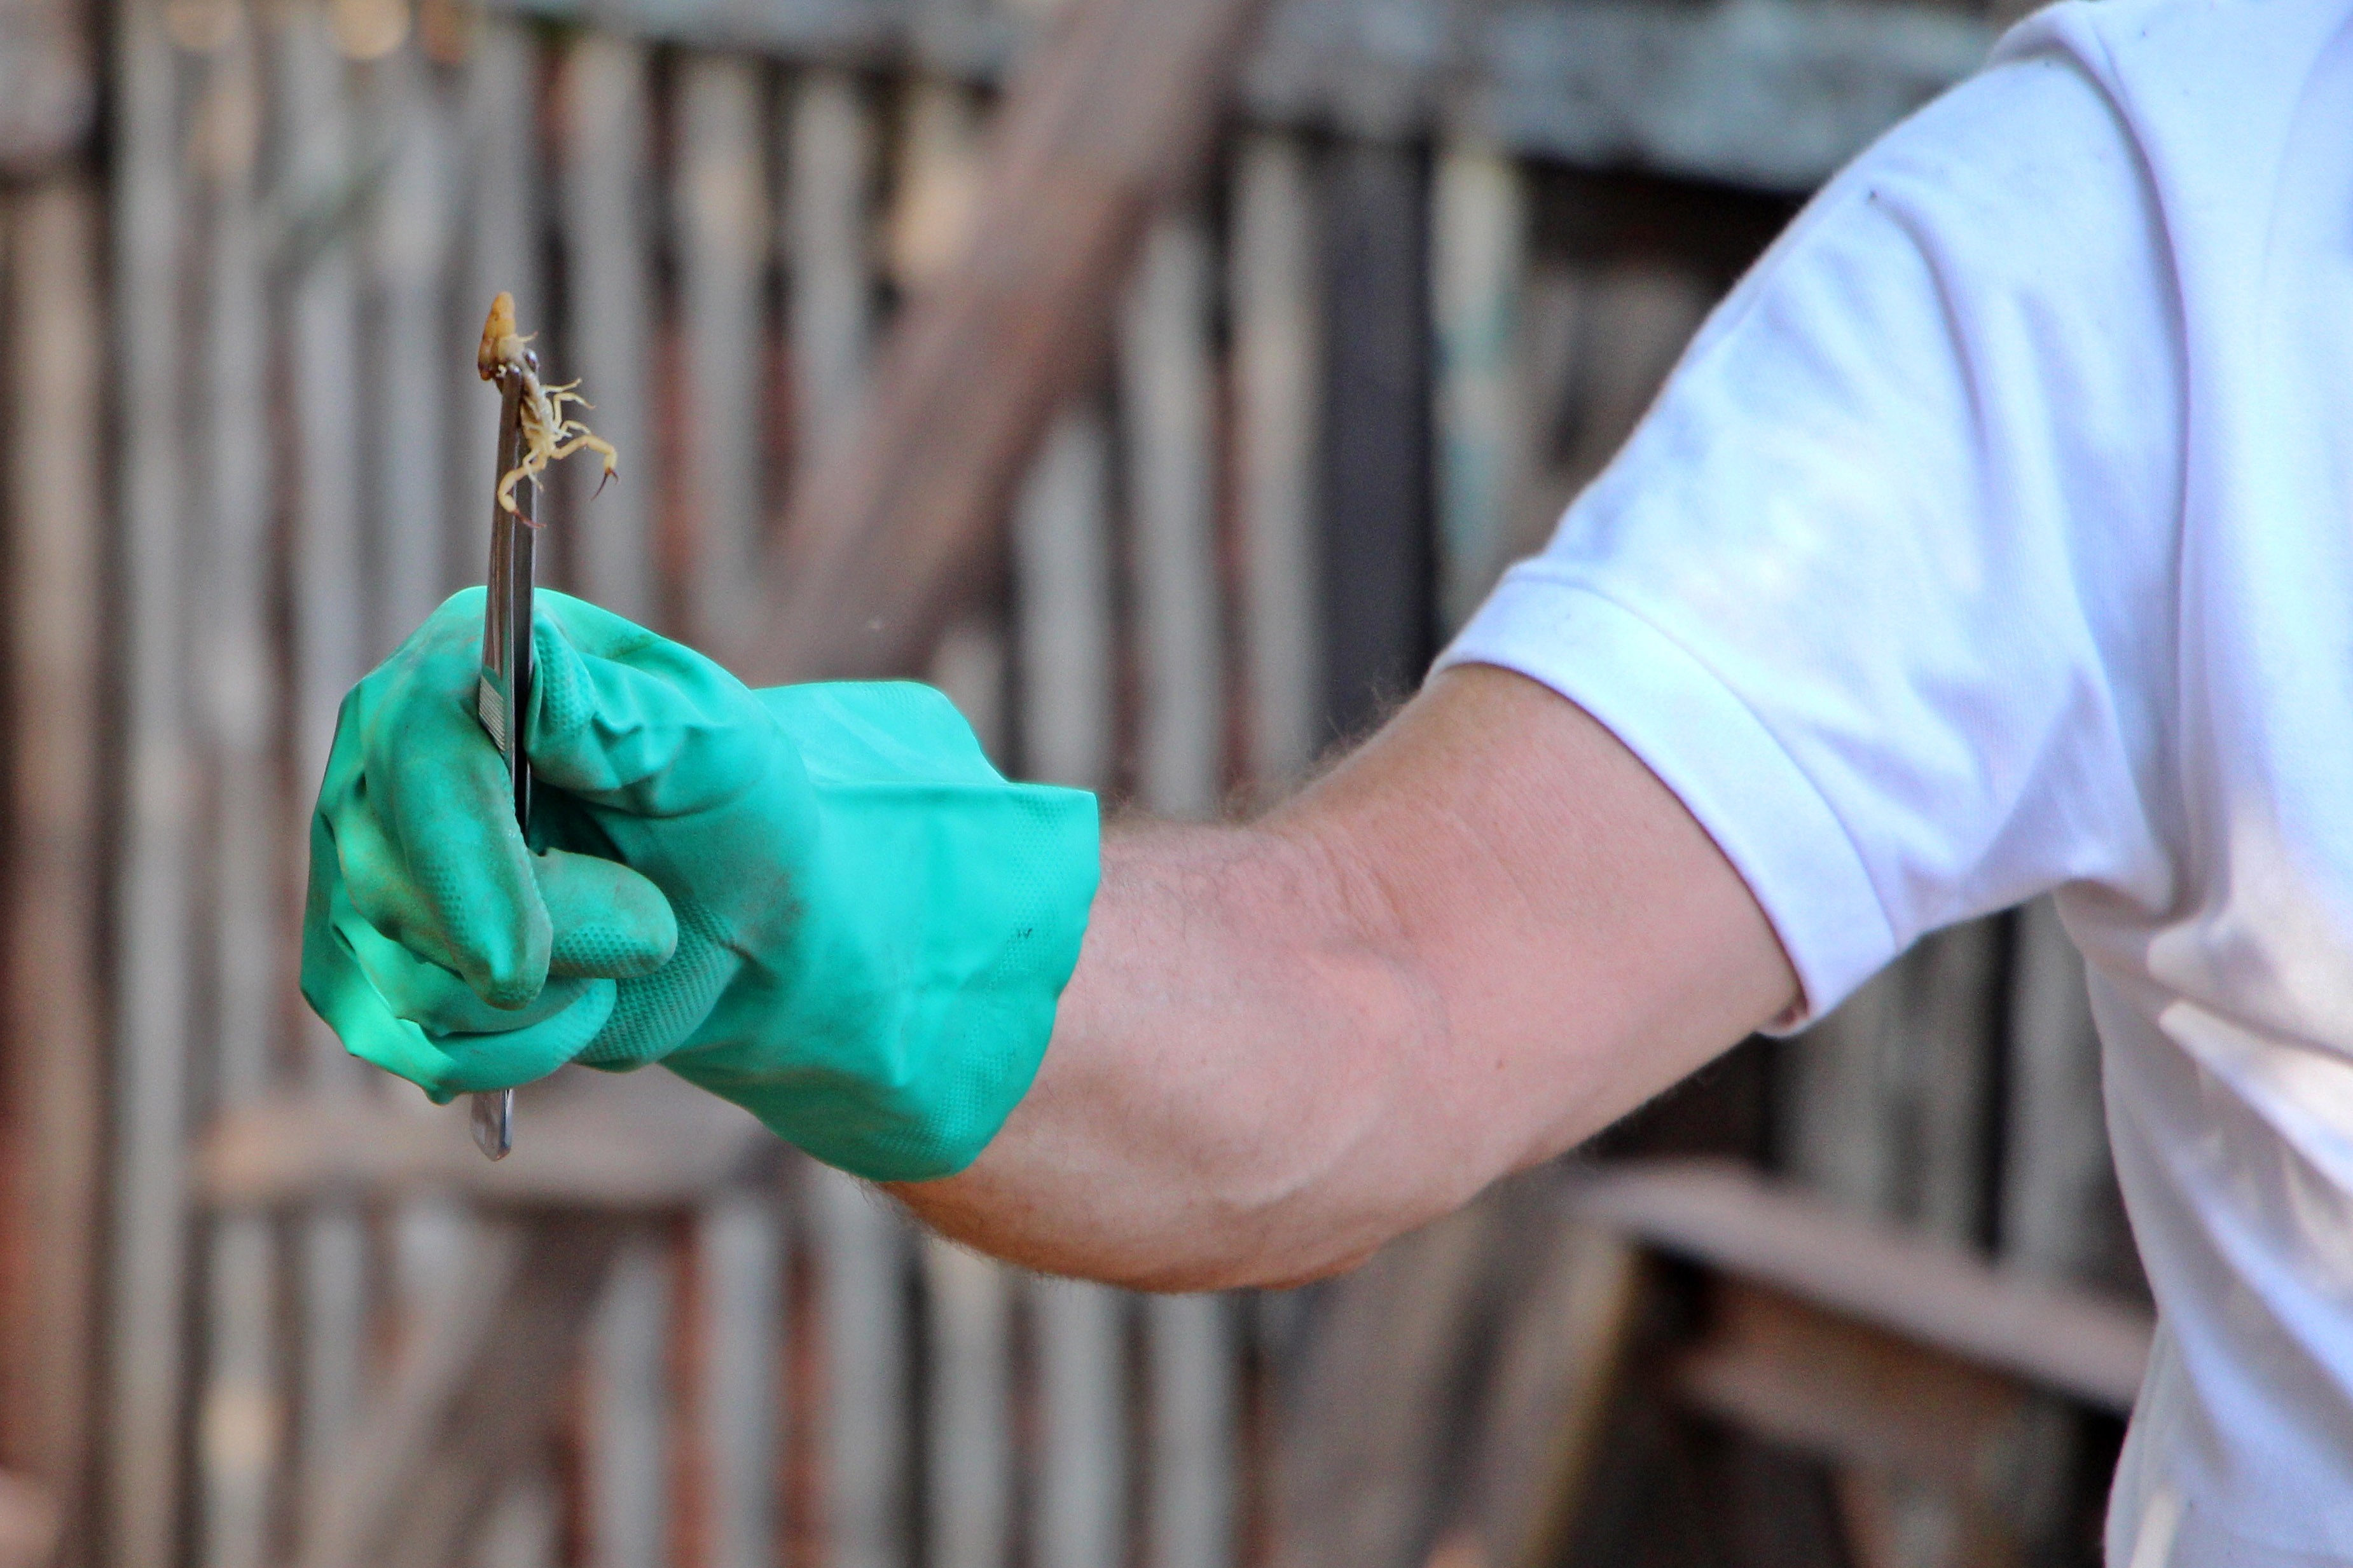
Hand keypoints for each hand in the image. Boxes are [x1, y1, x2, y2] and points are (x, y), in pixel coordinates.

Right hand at [302, 589, 1099, 1180]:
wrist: (735, 909)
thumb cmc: (730, 804)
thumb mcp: (710, 739)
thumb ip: (616, 707)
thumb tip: (528, 664)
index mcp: (458, 671)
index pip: (417, 757)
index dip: (465, 863)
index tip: (518, 963)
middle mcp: (383, 764)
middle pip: (397, 888)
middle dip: (551, 944)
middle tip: (654, 925)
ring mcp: (361, 870)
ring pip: (409, 985)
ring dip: (550, 1001)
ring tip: (625, 947)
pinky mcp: (367, 969)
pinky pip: (418, 1049)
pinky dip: (520, 1053)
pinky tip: (580, 1002)